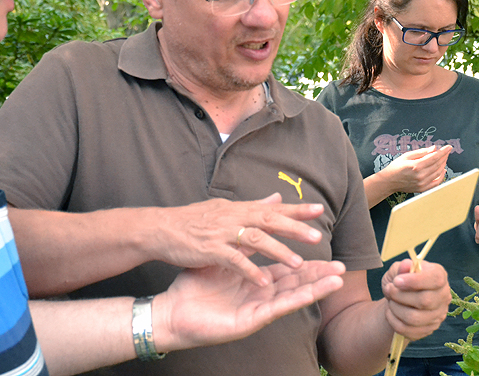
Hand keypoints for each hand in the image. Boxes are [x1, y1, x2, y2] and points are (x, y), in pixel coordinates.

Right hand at [152, 193, 324, 285]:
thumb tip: (276, 197)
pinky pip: (234, 260)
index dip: (295, 209)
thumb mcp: (223, 209)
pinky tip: (264, 282)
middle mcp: (232, 217)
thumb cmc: (191, 220)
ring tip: (298, 264)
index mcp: (237, 209)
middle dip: (293, 228)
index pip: (271, 207)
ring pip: (255, 240)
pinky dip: (250, 270)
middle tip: (317, 237)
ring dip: (277, 251)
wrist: (159, 228)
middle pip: (268, 220)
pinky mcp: (209, 250)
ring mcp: (221, 233)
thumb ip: (252, 206)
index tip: (319, 209)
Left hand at [152, 260, 345, 351]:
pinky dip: (294, 301)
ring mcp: (257, 309)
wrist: (174, 311)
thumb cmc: (195, 287)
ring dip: (315, 289)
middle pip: (295, 283)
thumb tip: (250, 222)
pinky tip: (310, 294)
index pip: (285, 268)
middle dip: (318, 274)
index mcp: (255, 282)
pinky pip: (275, 309)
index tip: (322, 243)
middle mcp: (260, 296)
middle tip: (341, 266)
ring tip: (337, 280)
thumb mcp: (222, 258)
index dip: (305, 257)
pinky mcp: (250, 321)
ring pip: (291, 297)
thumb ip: (242, 242)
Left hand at [381, 259, 449, 340]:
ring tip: (390, 300)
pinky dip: (393, 320)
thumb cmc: (400, 281)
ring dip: (395, 308)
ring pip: (415, 318)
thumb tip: (406, 265)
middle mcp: (443, 296)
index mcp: (439, 276)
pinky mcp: (428, 329)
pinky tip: (390, 312)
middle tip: (389, 289)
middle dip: (400, 295)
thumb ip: (401, 268)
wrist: (397, 299)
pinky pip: (408, 330)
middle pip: (425, 301)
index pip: (435, 279)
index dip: (415, 280)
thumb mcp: (397, 270)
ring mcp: (438, 315)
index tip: (396, 281)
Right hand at [382, 145, 451, 194]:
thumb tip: (433, 148)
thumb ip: (421, 152)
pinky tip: (443, 170)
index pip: (434, 157)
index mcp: (416, 166)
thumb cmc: (396, 167)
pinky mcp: (423, 188)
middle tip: (446, 151)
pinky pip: (436, 182)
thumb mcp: (406, 156)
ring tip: (444, 158)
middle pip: (438, 164)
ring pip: (439, 172)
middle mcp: (421, 175)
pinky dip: (442, 176)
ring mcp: (422, 183)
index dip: (443, 151)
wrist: (389, 181)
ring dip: (443, 164)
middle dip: (444, 156)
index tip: (449, 147)